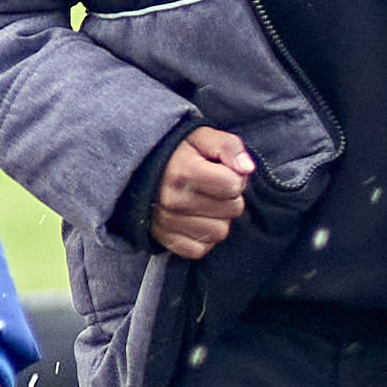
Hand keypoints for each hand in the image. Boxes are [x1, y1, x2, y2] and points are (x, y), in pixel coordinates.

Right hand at [147, 123, 254, 260]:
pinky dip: (203, 237)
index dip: (235, 177)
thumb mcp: (202, 138)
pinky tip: (195, 219)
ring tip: (204, 202)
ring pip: (220, 232)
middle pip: (232, 210)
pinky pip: (201, 249)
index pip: (234, 185)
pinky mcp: (165, 240)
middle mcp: (173, 200)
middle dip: (229, 198)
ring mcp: (167, 223)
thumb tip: (247, 168)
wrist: (139, 170)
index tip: (222, 172)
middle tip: (213, 187)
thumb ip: (229, 147)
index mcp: (183, 172)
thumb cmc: (177, 153)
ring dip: (218, 218)